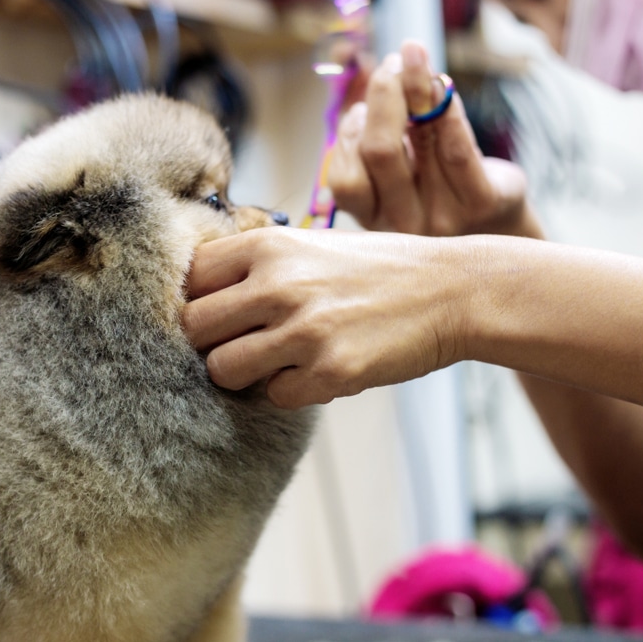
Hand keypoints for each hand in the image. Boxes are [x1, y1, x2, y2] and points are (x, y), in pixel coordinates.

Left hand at [182, 228, 468, 407]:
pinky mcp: (330, 372)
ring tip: (277, 361)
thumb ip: (257, 265)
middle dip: (213, 341)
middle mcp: (279, 284)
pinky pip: (275, 396)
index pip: (191, 275)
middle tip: (245, 341)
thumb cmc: (376, 269)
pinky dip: (292, 390)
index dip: (199, 297)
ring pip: (222, 370)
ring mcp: (304, 330)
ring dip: (244, 373)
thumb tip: (196, 297)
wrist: (451, 291)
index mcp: (270, 245)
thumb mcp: (312, 245)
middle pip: (194, 327)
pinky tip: (319, 370)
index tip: (221, 311)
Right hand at [328, 40, 539, 237]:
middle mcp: (404, 225)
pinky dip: (448, 107)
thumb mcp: (407, 174)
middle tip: (392, 63)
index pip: (344, 181)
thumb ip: (387, 137)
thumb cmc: (443, 194)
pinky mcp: (483, 203)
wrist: (502, 233)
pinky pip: (459, 147)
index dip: (347, 135)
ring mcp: (445, 217)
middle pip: (378, 151)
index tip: (361, 108)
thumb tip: (385, 74)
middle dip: (383, 95)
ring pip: (418, 141)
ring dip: (414, 85)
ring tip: (415, 57)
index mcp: (375, 220)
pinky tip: (444, 83)